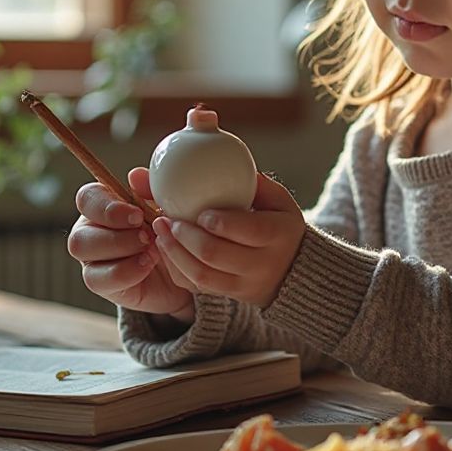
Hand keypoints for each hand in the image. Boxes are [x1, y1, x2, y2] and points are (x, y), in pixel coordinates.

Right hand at [67, 167, 194, 321]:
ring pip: (83, 251)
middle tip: (147, 235)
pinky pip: (99, 278)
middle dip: (116, 233)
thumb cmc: (170, 230)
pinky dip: (126, 271)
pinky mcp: (100, 282)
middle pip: (79, 231)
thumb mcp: (166, 208)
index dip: (107, 206)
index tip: (137, 215)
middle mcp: (91, 229)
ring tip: (151, 250)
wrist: (187, 268)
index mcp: (103, 205)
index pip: (87, 198)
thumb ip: (151, 190)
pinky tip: (147, 265)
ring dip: (120, 249)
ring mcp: (91, 258)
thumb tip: (135, 175)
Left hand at [151, 172, 305, 308]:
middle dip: (187, 237)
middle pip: (216, 255)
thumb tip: (220, 156)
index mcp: (277, 234)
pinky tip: (165, 248)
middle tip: (169, 219)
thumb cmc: (278, 222)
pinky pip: (195, 287)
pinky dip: (176, 267)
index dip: (222, 223)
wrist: (292, 270)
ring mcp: (243, 284)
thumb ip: (252, 181)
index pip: (249, 230)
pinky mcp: (228, 294)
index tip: (201, 212)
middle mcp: (262, 264)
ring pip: (201, 276)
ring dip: (174, 253)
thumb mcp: (277, 199)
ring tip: (160, 231)